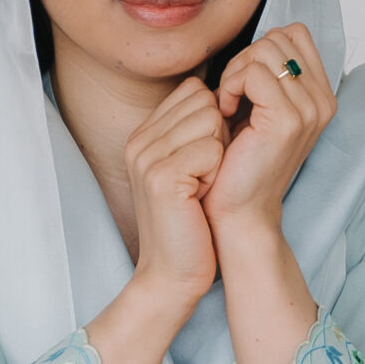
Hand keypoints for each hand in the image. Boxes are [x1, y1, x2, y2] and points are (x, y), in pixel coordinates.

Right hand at [120, 74, 226, 299]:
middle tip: (203, 178)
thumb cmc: (191, 221)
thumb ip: (197, 127)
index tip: (204, 161)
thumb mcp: (190, 166)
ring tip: (200, 187)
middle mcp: (139, 140)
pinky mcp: (162, 176)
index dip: (213, 121)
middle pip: (204, 100)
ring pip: (211, 120)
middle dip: (218, 137)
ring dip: (218, 157)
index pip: (193, 89)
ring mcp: (147, 156)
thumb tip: (225, 91)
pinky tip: (200, 198)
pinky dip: (216, 175)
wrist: (172, 274)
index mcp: (144, 134)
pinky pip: (212, 149)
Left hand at [206, 24, 337, 234]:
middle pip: (280, 37)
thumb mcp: (261, 109)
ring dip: (235, 71)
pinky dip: (231, 86)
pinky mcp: (287, 120)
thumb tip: (259, 40)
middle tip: (231, 93)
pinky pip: (254, 73)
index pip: (295, 34)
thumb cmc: (240, 160)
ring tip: (228, 103)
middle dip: (246, 58)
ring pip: (266, 50)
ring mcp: (309, 110)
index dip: (262, 49)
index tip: (245, 83)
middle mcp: (323, 101)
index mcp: (321, 95)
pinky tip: (225, 112)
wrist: (239, 210)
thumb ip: (270, 75)